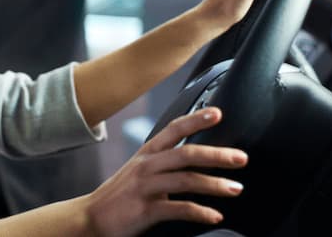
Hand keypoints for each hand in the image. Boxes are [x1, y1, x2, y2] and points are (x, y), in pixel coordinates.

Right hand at [83, 108, 246, 236]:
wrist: (90, 218)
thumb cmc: (121, 195)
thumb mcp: (140, 171)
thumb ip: (165, 162)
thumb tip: (198, 157)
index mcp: (147, 153)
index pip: (174, 129)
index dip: (196, 119)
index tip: (218, 113)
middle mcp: (146, 166)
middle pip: (185, 154)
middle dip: (216, 154)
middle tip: (241, 157)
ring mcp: (145, 188)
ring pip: (185, 180)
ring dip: (214, 184)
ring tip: (236, 188)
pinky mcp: (145, 210)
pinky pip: (177, 209)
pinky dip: (200, 212)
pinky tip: (216, 215)